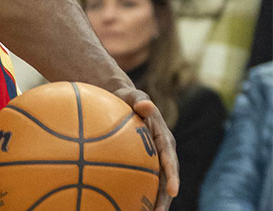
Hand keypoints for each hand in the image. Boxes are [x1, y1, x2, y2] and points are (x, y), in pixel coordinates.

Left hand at [115, 88, 178, 210]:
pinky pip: (143, 179)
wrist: (123, 100)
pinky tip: (126, 205)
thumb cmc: (126, 97)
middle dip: (165, 197)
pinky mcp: (144, 162)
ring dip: (154, 201)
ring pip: (157, 183)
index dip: (172, 175)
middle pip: (167, 178)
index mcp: (163, 137)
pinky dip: (138, 192)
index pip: (170, 158)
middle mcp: (163, 151)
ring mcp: (154, 158)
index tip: (172, 190)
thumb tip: (146, 105)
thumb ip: (139, 100)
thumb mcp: (133, 95)